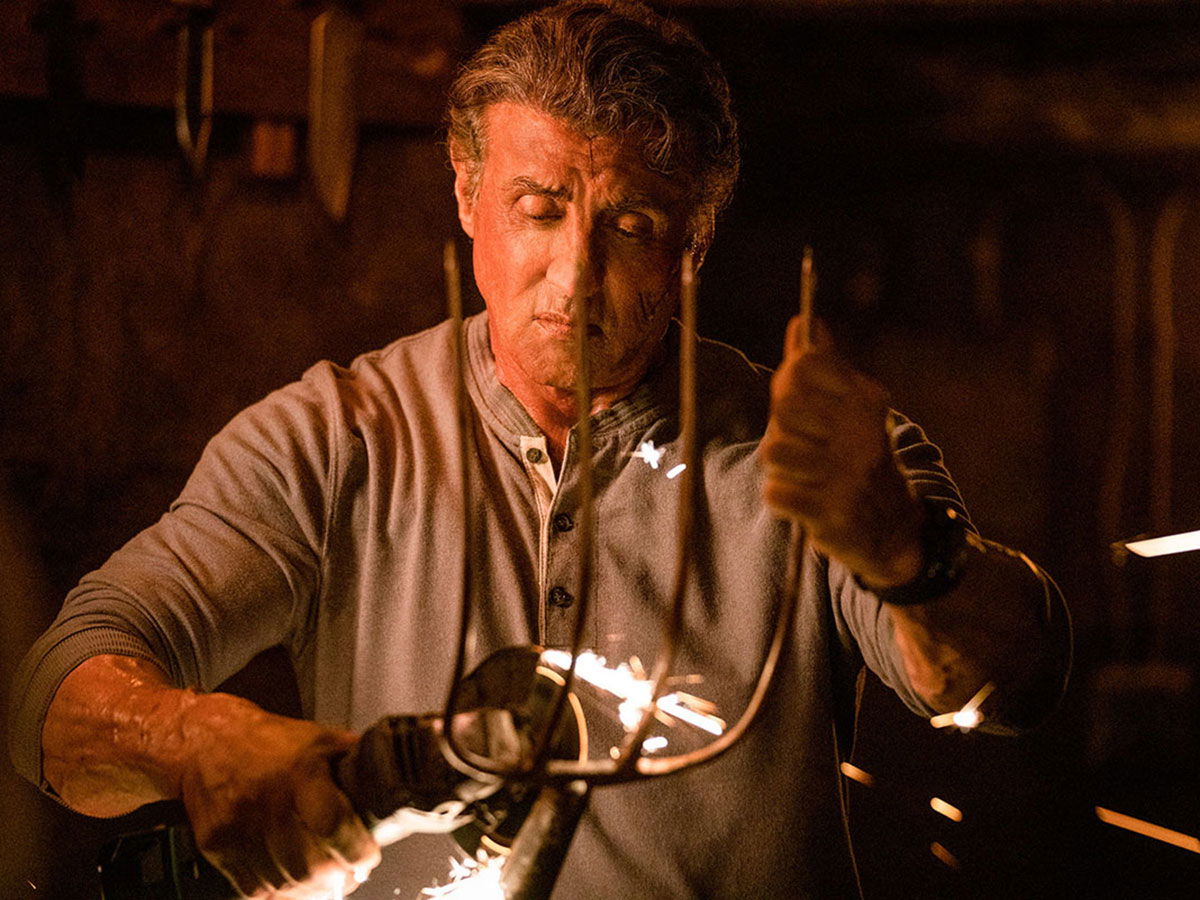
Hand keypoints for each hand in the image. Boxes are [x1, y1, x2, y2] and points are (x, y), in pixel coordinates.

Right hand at [177, 694, 379, 897]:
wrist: (206, 742)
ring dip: (311, 890)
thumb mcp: (319, 738)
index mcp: (300, 772)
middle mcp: (268, 802)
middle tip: (349, 875)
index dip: (357, 851)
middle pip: (310, 866)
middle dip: (338, 878)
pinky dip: (278, 892)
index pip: (335, 826)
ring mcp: (239, 828)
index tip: (367, 858)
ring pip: (284, 883)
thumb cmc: (267, 741)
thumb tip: (390, 776)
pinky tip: (292, 883)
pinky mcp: (217, 846)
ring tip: (325, 883)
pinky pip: (253, 888)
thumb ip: (354, 760)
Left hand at [761, 314, 922, 587]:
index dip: (791, 382)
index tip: (805, 400)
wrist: (896, 528)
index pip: (800, 368)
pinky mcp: (831, 517)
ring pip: (773, 452)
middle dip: (784, 427)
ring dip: (781, 464)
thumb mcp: (851, 407)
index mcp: (864, 403)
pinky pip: (774, 493)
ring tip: (804, 472)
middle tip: (807, 443)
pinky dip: (782, 497)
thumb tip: (805, 321)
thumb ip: (823, 366)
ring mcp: (847, 478)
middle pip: (783, 409)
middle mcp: (860, 436)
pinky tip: (803, 498)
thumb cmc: (860, 457)